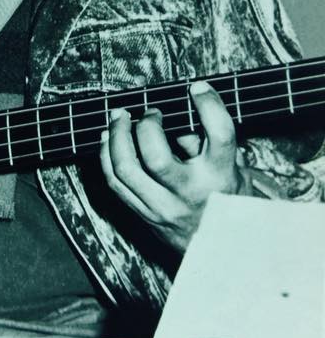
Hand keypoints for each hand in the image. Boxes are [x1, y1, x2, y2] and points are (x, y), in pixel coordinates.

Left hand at [99, 81, 250, 250]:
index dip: (209, 106)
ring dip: (116, 136)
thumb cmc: (226, 198)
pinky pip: (115, 183)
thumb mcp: (232, 169)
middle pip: (155, 157)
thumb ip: (204, 142)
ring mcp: (163, 207)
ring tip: (119, 116)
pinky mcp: (144, 214)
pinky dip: (106, 155)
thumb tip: (174, 118)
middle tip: (150, 112)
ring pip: (126, 169)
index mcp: (220, 178)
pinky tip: (108, 138)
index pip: (219, 135)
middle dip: (146, 126)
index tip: (198, 88)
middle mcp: (190, 194)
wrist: (224, 250)